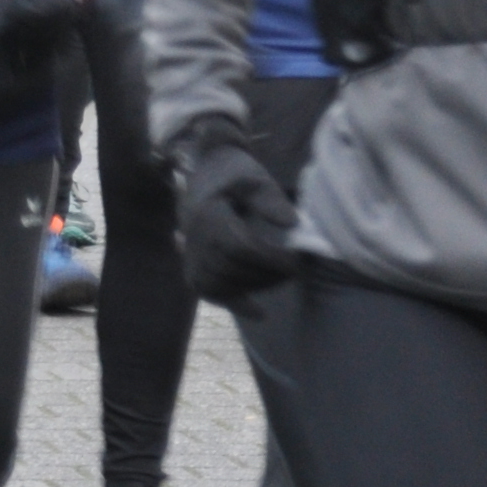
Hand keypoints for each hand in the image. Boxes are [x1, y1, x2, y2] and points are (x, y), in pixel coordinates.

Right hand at [173, 133, 302, 304]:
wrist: (206, 174)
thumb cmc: (234, 173)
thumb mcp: (255, 177)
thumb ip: (271, 199)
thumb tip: (290, 224)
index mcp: (208, 215)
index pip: (240, 248)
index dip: (270, 260)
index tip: (296, 261)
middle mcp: (194, 240)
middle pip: (233, 269)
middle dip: (268, 274)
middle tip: (296, 270)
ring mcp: (190, 257)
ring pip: (224, 285)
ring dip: (257, 286)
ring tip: (282, 278)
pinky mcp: (193, 269)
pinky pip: (211, 293)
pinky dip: (236, 304)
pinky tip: (260, 313)